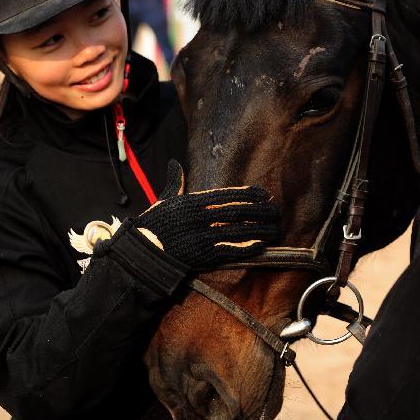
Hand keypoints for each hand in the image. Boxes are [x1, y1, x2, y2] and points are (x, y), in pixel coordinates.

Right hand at [132, 160, 278, 269]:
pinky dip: (246, 247)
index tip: (264, 194)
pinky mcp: (203, 256)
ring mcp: (202, 236)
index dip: (248, 195)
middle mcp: (200, 217)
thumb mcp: (164, 200)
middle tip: (276, 211)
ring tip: (274, 228)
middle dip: (260, 211)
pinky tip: (260, 245)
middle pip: (237, 212)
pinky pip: (229, 250)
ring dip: (259, 229)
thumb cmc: (154, 225)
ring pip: (237, 231)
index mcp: (192, 202)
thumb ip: (174, 183)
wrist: (143, 253)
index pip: (226, 195)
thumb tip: (175, 164)